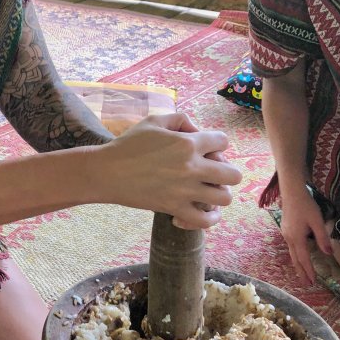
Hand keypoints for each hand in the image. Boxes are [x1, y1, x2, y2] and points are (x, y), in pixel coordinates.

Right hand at [100, 112, 241, 228]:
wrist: (106, 172)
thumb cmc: (128, 144)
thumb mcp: (153, 120)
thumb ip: (180, 119)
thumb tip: (197, 130)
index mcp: (188, 143)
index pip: (223, 141)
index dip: (217, 144)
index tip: (206, 149)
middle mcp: (192, 167)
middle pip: (233, 174)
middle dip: (226, 171)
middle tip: (211, 173)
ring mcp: (185, 191)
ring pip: (224, 198)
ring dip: (219, 194)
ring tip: (206, 192)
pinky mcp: (174, 209)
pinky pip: (204, 221)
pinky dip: (207, 219)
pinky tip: (198, 211)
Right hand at [279, 187, 332, 284]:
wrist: (292, 193)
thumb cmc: (306, 205)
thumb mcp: (317, 221)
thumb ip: (323, 238)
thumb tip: (329, 254)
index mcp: (297, 238)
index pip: (304, 258)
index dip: (309, 271)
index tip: (313, 282)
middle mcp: (289, 238)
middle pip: (295, 259)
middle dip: (301, 272)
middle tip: (306, 284)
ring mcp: (286, 234)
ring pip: (292, 254)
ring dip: (298, 265)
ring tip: (302, 274)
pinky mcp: (286, 230)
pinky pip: (291, 247)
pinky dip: (296, 256)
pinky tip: (299, 256)